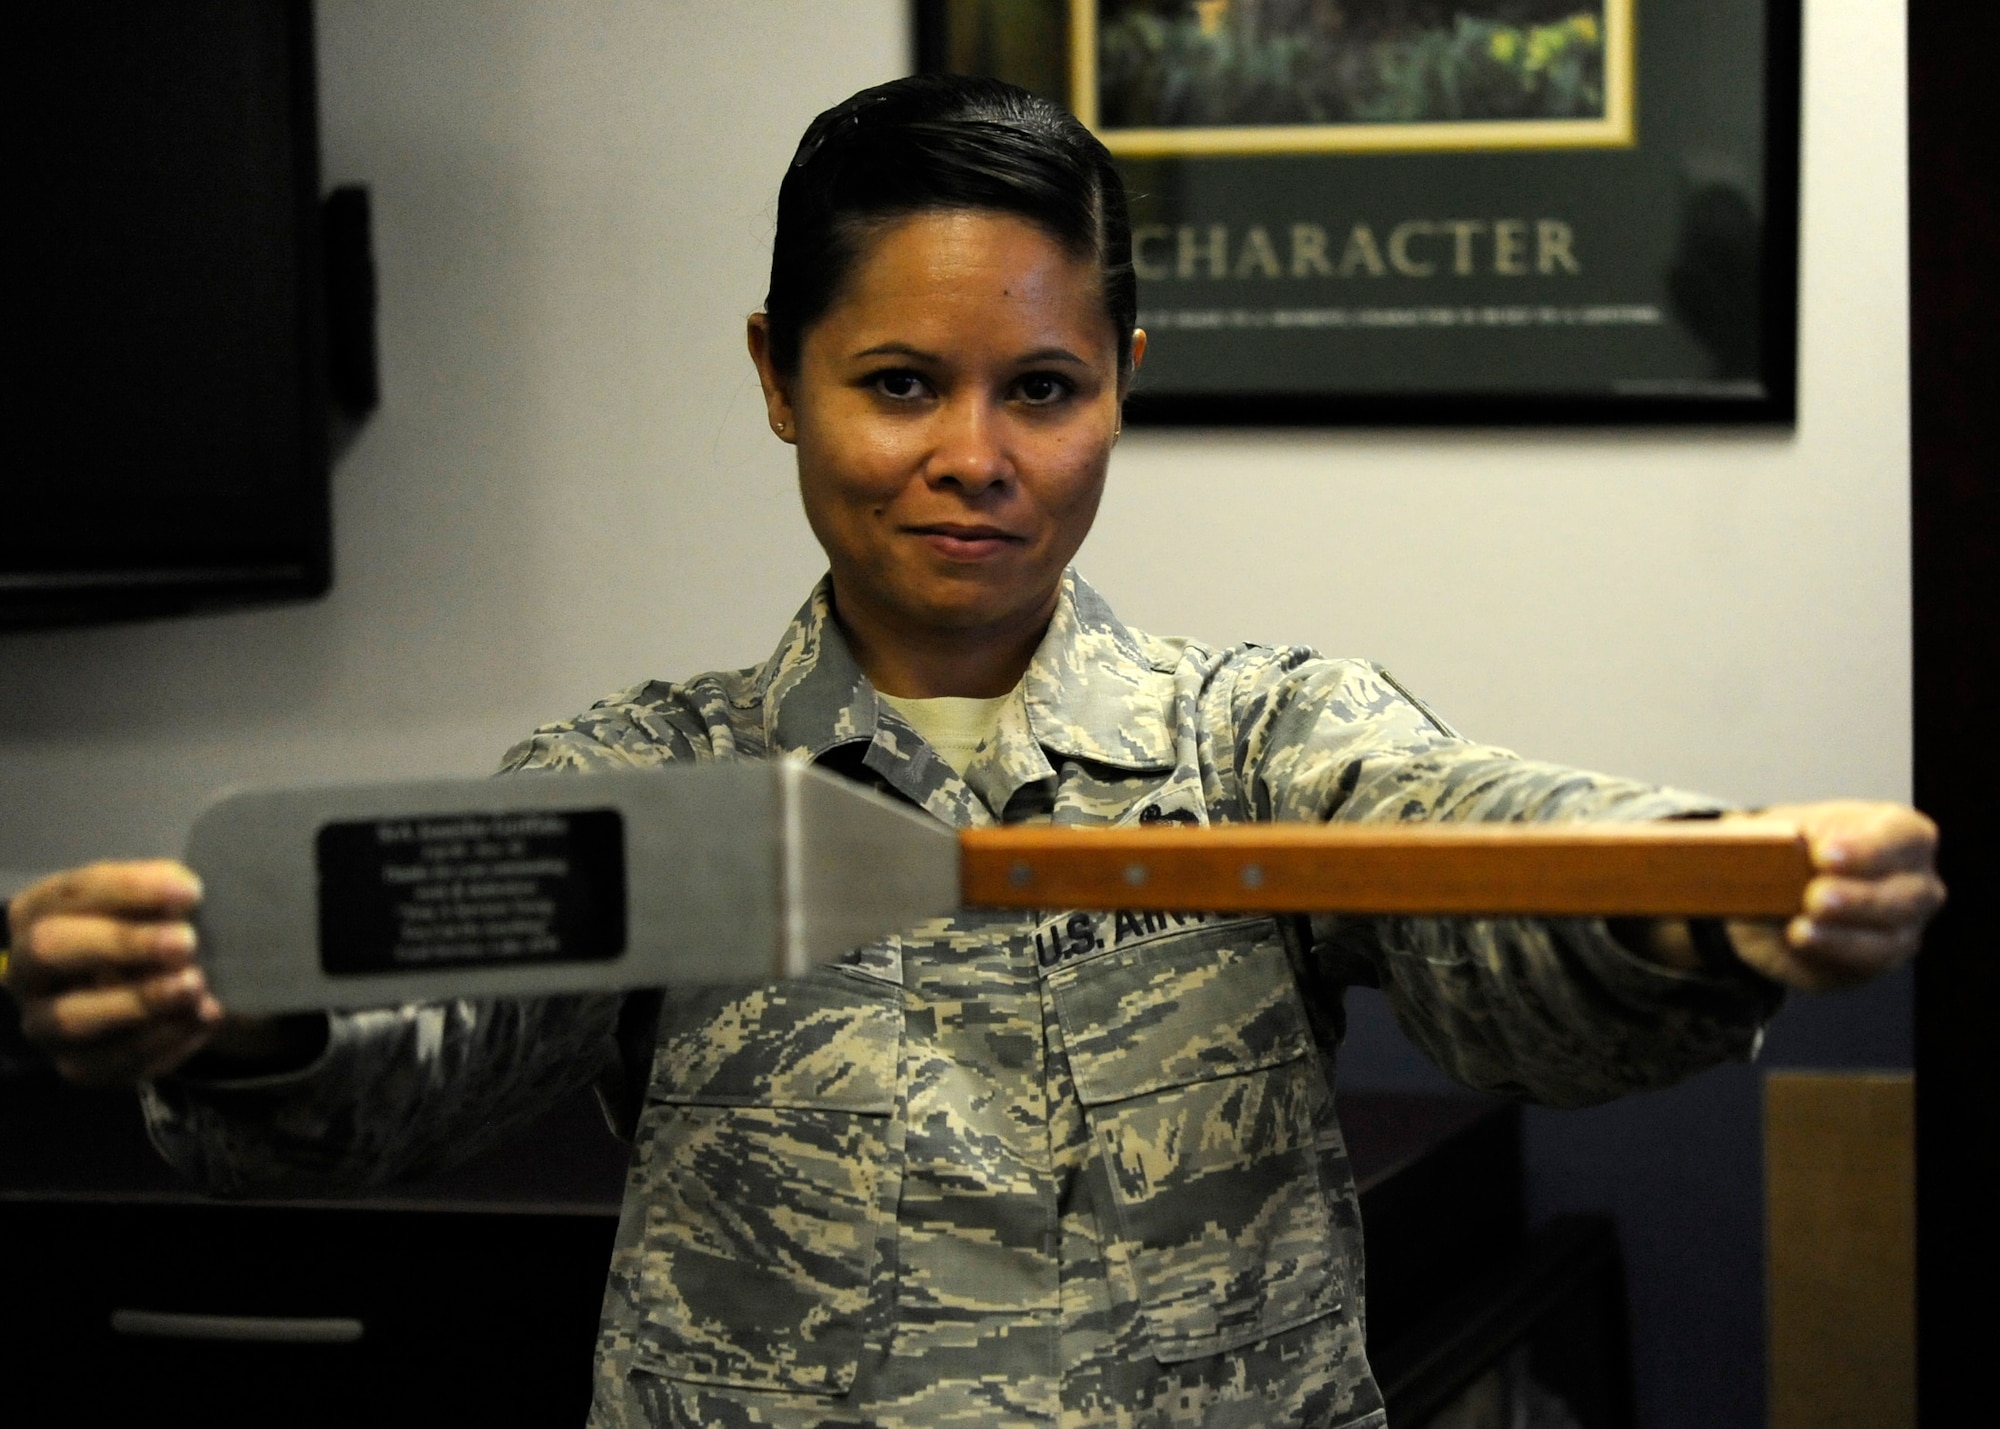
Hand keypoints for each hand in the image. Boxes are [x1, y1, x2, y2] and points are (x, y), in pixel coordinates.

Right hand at [4, 860, 223, 1085]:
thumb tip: (184, 890)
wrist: (165, 988)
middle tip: (187, 941)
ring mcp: (44, 1022)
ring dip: (140, 1000)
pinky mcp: (76, 1065)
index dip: (131, 889)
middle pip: (52, 949)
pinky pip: (110, 1061)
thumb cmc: (153, 928)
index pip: (72, 892)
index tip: (191, 891)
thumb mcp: (155, 901)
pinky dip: (162, 1040)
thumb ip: (161, 892)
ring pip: (74, 1016)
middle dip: (122, 943)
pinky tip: (203, 1017)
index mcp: (38, 912)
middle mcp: (25, 969)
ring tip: (195, 985)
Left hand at [1721, 801, 1943, 990]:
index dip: (1868, 849)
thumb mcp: (1778, 830)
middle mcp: (1915, 882)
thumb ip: (1779, 834)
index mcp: (1900, 834)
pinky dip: (1829, 953)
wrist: (1766, 892)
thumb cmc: (1791, 850)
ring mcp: (1905, 926)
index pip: (1904, 838)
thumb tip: (1766, 840)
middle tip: (1815, 896)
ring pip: (1889, 938)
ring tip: (1801, 928)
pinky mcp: (1879, 961)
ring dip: (1842, 935)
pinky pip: (1862, 964)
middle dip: (1858, 898)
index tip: (1824, 855)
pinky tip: (1801, 941)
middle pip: (1906, 894)